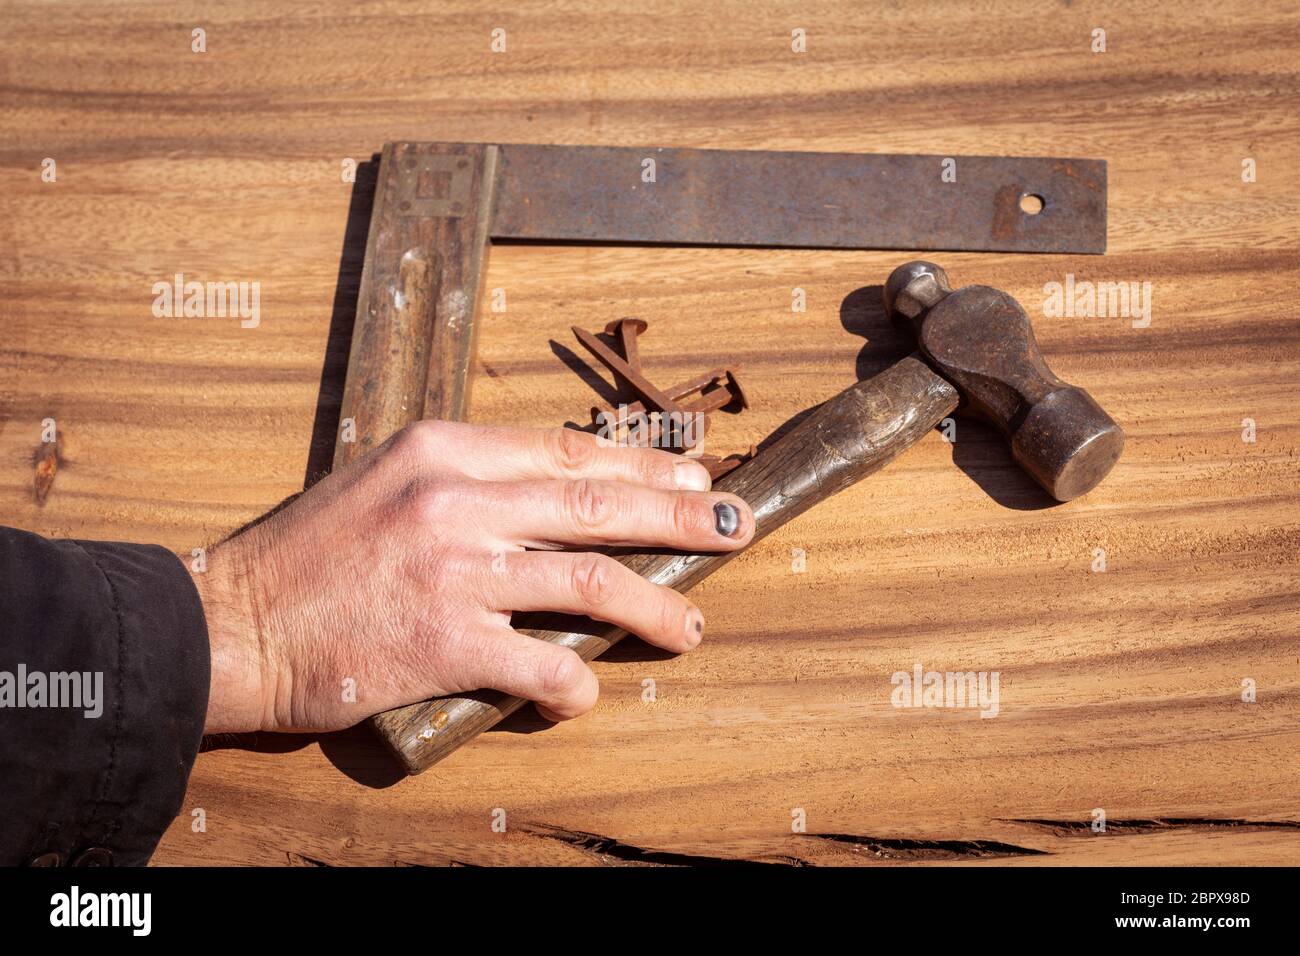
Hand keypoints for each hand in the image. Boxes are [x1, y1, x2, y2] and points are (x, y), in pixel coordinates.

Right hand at [193, 421, 753, 733]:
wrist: (233, 622)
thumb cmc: (311, 553)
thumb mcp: (389, 482)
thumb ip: (471, 481)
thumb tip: (558, 501)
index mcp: (445, 449)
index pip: (570, 450)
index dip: (645, 464)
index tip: (695, 476)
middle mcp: (458, 499)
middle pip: (602, 504)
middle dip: (685, 516)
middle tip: (738, 527)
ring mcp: (455, 569)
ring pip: (593, 582)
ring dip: (657, 608)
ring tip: (689, 627)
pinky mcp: (444, 642)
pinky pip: (543, 664)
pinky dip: (577, 683)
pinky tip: (587, 692)